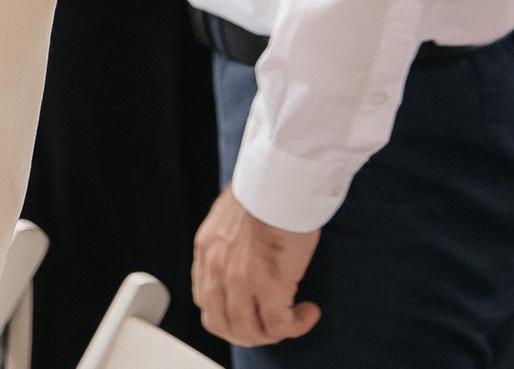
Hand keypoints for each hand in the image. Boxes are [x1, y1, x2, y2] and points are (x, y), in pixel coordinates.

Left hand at [192, 188, 321, 346]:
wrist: (281, 181)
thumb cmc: (266, 191)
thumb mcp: (231, 216)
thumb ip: (231, 242)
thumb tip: (246, 257)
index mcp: (207, 250)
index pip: (205, 300)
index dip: (230, 314)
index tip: (252, 310)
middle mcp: (217, 267)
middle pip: (221, 324)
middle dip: (248, 332)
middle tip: (272, 325)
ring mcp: (240, 279)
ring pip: (248, 331)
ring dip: (273, 332)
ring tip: (292, 319)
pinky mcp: (269, 285)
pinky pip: (279, 325)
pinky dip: (296, 326)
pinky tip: (308, 311)